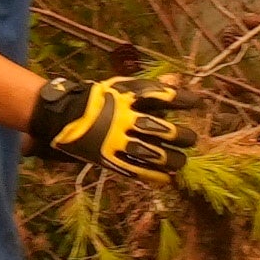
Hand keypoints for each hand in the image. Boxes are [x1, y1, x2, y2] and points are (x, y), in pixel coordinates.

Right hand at [26, 70, 191, 183]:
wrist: (62, 116)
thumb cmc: (97, 99)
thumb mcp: (121, 86)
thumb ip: (148, 88)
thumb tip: (175, 81)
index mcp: (126, 97)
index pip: (161, 97)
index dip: (182, 100)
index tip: (197, 102)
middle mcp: (123, 119)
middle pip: (161, 129)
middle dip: (181, 136)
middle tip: (192, 139)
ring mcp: (116, 140)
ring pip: (152, 153)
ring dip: (171, 159)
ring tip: (181, 162)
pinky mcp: (109, 158)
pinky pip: (135, 170)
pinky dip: (154, 175)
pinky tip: (167, 178)